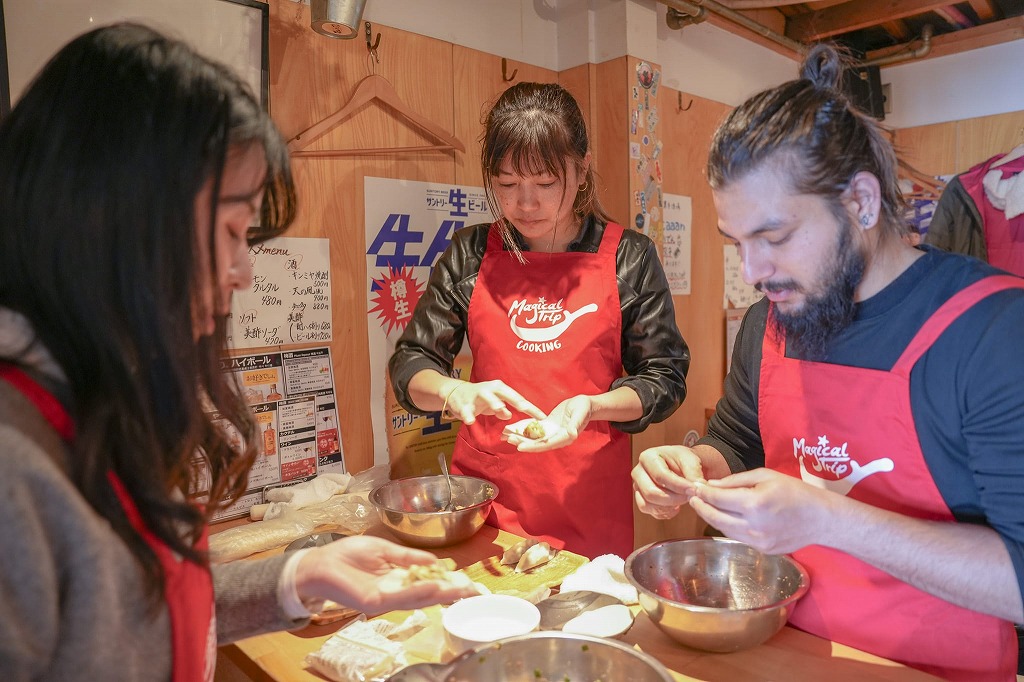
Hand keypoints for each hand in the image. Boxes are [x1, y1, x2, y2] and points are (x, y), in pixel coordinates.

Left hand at [293, 536, 479, 615]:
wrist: (319, 564)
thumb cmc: (347, 556)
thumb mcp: (385, 551)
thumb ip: (409, 558)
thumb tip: (436, 561)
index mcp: (399, 579)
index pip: (430, 583)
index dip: (451, 583)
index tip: (472, 583)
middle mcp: (396, 592)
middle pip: (430, 594)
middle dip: (454, 593)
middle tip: (478, 593)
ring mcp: (386, 598)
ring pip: (420, 597)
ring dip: (443, 594)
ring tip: (463, 590)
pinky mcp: (374, 601)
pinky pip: (401, 597)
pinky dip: (420, 591)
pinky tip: (436, 587)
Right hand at [444, 379, 544, 424]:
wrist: (455, 392)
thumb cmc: (480, 398)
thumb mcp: (494, 404)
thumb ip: (503, 410)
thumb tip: (509, 415)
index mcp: (500, 389)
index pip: (518, 399)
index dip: (530, 408)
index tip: (542, 417)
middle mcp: (490, 389)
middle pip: (505, 394)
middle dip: (516, 401)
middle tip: (525, 408)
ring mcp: (476, 395)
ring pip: (486, 397)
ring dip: (493, 403)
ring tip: (500, 409)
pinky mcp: (463, 403)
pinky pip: (466, 410)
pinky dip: (468, 415)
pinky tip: (471, 421)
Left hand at [501, 395, 591, 451]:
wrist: (585, 404)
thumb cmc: (584, 408)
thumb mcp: (580, 414)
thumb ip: (575, 424)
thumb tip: (572, 434)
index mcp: (564, 437)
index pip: (546, 444)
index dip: (532, 446)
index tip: (520, 447)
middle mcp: (556, 438)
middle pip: (537, 443)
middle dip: (523, 442)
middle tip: (509, 439)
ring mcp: (551, 433)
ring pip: (534, 438)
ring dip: (521, 437)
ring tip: (507, 435)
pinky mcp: (548, 426)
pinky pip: (535, 429)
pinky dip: (525, 429)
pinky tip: (514, 428)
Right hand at [631, 445, 706, 519]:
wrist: (681, 466)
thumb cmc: (682, 460)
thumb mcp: (690, 460)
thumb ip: (694, 474)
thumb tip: (699, 488)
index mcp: (648, 457)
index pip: (660, 475)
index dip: (678, 486)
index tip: (693, 490)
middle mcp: (639, 472)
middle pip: (651, 493)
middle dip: (674, 499)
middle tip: (689, 496)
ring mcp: (638, 487)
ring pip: (648, 505)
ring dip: (669, 507)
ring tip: (683, 500)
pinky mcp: (642, 499)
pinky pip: (651, 512)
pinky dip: (666, 513)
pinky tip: (676, 506)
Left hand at [689, 468, 834, 553]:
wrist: (821, 519)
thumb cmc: (795, 491)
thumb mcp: (765, 476)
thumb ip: (736, 480)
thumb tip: (711, 485)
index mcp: (755, 503)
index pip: (718, 498)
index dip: (702, 493)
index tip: (694, 487)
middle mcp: (753, 525)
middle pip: (715, 518)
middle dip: (700, 507)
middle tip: (693, 497)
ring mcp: (758, 541)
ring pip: (724, 530)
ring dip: (711, 518)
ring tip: (705, 506)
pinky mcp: (763, 550)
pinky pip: (737, 537)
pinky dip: (727, 526)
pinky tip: (725, 517)